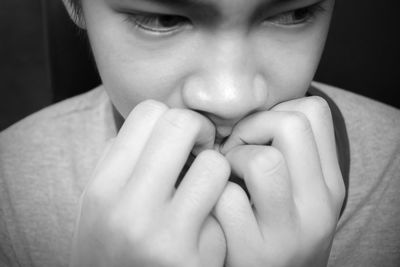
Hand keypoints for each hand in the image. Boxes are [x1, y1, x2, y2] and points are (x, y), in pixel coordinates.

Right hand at [69, 100, 229, 266]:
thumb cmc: (112, 250)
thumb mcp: (101, 204)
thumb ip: (124, 161)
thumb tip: (165, 121)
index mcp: (102, 188)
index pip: (148, 113)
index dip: (172, 117)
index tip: (181, 138)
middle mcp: (128, 209)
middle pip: (182, 125)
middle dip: (201, 131)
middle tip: (204, 149)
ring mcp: (164, 237)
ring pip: (215, 165)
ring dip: (217, 173)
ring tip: (206, 191)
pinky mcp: (195, 262)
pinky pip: (224, 210)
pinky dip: (220, 213)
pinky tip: (207, 227)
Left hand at [214, 96, 344, 266]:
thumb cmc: (273, 229)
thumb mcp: (296, 195)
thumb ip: (285, 155)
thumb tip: (250, 114)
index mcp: (328, 186)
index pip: (314, 111)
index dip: (275, 112)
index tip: (256, 136)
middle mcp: (317, 208)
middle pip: (291, 124)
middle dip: (251, 127)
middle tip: (234, 151)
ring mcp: (287, 234)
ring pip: (262, 160)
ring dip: (232, 160)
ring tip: (226, 178)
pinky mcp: (252, 253)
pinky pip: (226, 198)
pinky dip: (213, 194)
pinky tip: (214, 206)